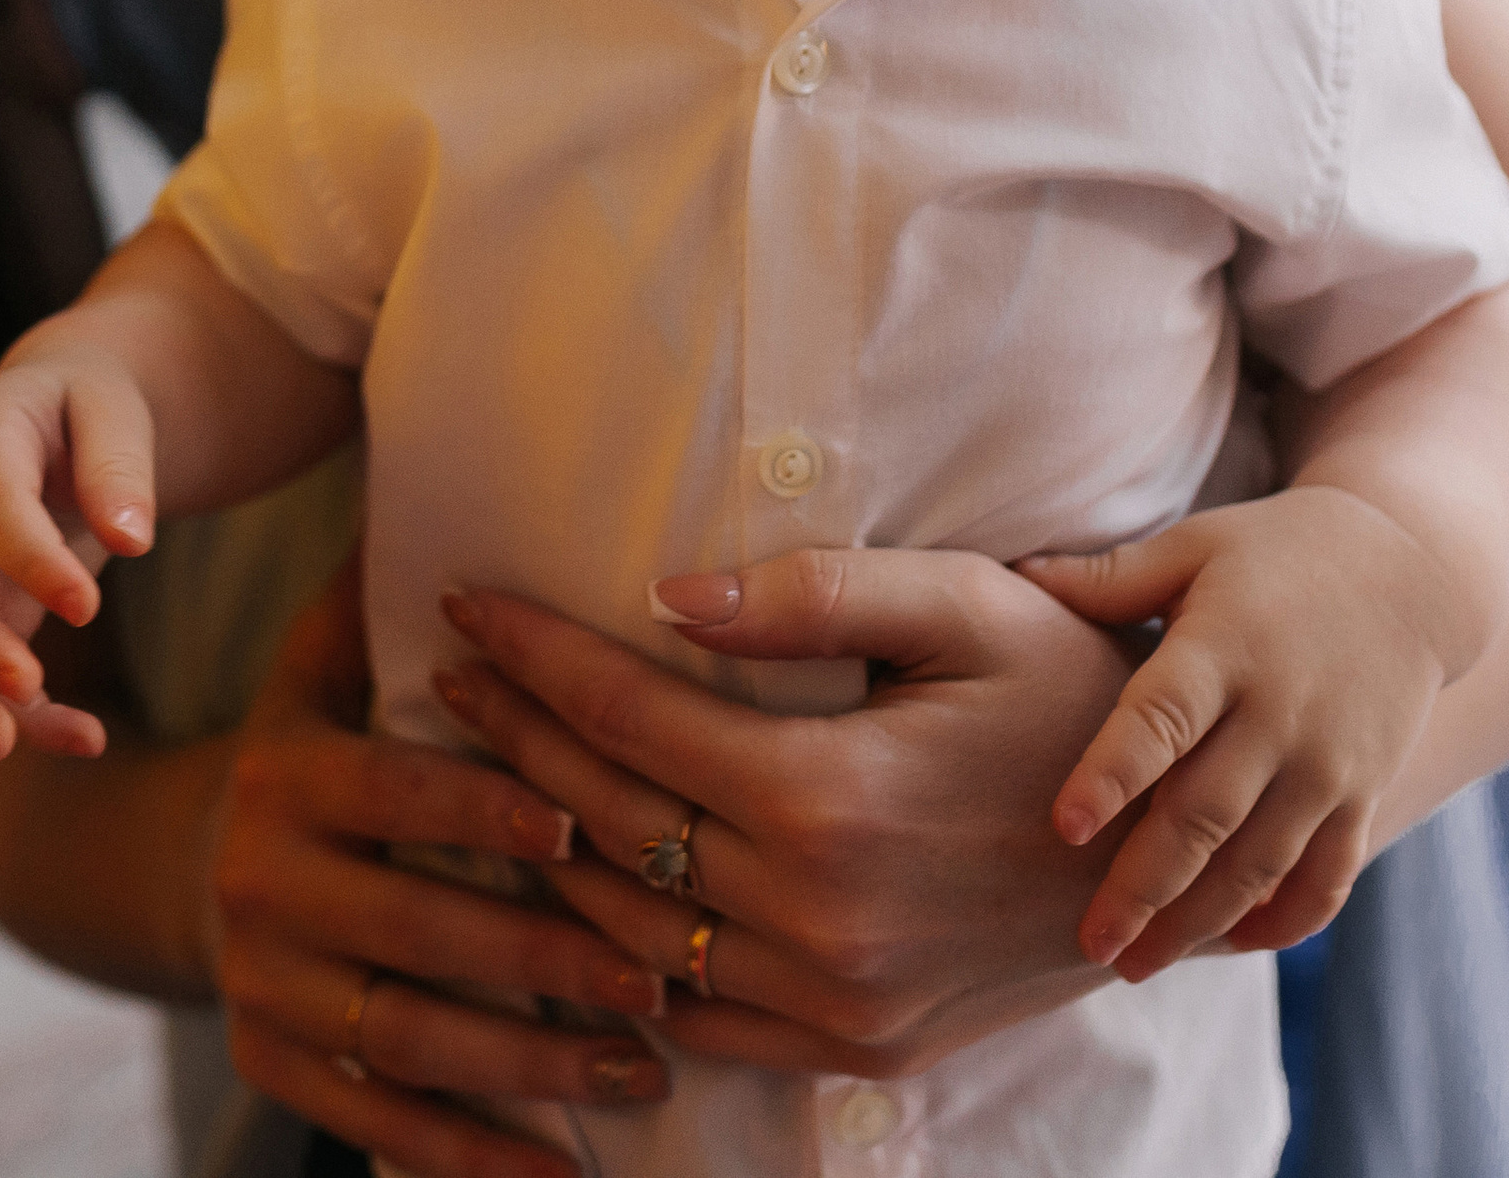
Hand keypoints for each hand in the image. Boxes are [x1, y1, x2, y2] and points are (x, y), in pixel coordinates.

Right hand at [0, 347, 156, 759]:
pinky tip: (86, 737)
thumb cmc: (85, 409)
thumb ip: (120, 466)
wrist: (52, 414)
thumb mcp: (113, 411)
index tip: (87, 606)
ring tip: (8, 744)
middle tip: (26, 685)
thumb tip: (133, 542)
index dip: (28, 556)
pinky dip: (12, 714)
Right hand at [213, 553, 669, 1177]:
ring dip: (528, 1065)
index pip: (393, 793)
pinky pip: (375, 1124)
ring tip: (642, 1069)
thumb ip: (378, 596)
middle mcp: (259, 881)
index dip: (483, 811)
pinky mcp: (271, 1064)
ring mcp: (262, 984)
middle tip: (657, 975)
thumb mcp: (319, 661)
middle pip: (413, 930)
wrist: (189, 862)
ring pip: (405, 1038)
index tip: (580, 827)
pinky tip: (562, 1173)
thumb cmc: (311, 744)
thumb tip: (439, 484)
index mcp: (284, 772)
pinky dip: (468, 1158)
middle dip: (541, 958)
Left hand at [432, 550, 1134, 1077]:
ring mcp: (838, 999)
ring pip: (630, 926)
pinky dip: (618, 957)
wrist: (1185, 836)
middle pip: (608, 815)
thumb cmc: (1072, 692)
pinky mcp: (859, 1043)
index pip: (627, 717)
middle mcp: (820, 918)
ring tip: (486, 766)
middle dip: (514, 732)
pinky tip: (572, 894)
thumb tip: (665, 595)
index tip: (465, 607)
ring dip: (543, 842)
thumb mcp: (963, 608)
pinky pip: (697, 1018)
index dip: (534, 656)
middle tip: (451, 671)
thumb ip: (809, 595)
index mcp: (833, 801)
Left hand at [1020, 486, 1449, 974]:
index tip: (1063, 826)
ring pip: (1261, 862)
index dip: (1112, 774)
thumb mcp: (1191, 548)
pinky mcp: (1363, 795)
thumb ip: (1108, 577)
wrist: (1408, 575)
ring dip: (1199, 920)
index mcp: (1225, 648)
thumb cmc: (1269, 554)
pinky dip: (1284, 920)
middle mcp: (1280, 716)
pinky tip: (1228, 945)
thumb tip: (1017, 576)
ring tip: (1136, 961)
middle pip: (1206, 815)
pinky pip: (1328, 876)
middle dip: (1145, 886)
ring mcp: (1328, 764)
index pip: (1162, 720)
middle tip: (1088, 940)